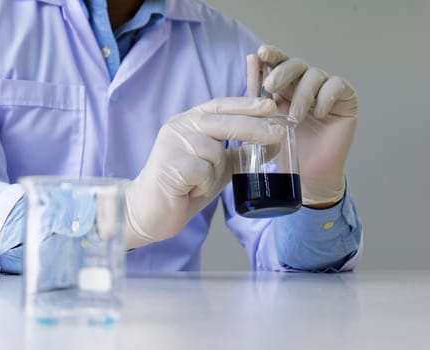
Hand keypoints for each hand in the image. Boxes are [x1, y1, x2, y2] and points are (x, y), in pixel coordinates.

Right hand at [124, 97, 284, 248]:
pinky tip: (189, 190)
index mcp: (188, 122)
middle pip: (223, 122)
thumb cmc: (185, 187)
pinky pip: (204, 172)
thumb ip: (237, 151)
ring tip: (198, 183)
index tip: (270, 106)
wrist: (150, 212)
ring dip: (215, 173)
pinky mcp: (169, 164)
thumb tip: (273, 142)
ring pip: (215, 152)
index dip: (246, 104)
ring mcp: (172, 144)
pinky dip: (203, 185)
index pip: (220, 107)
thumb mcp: (216, 165)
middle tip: (279, 133)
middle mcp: (178, 127)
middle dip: (254, 127)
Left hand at [247, 45, 358, 206]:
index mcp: (285, 87)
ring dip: (302, 95)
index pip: (279, 63)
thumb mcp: (265, 119)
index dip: (272, 55)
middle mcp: (306, 84)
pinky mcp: (346, 99)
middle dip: (282, 72)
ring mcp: (326, 90)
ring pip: (314, 75)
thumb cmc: (284, 150)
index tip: (261, 53)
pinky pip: (337, 85)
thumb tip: (250, 58)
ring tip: (295, 118)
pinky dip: (326, 97)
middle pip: (296, 64)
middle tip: (271, 87)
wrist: (307, 174)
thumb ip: (257, 92)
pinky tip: (319, 114)